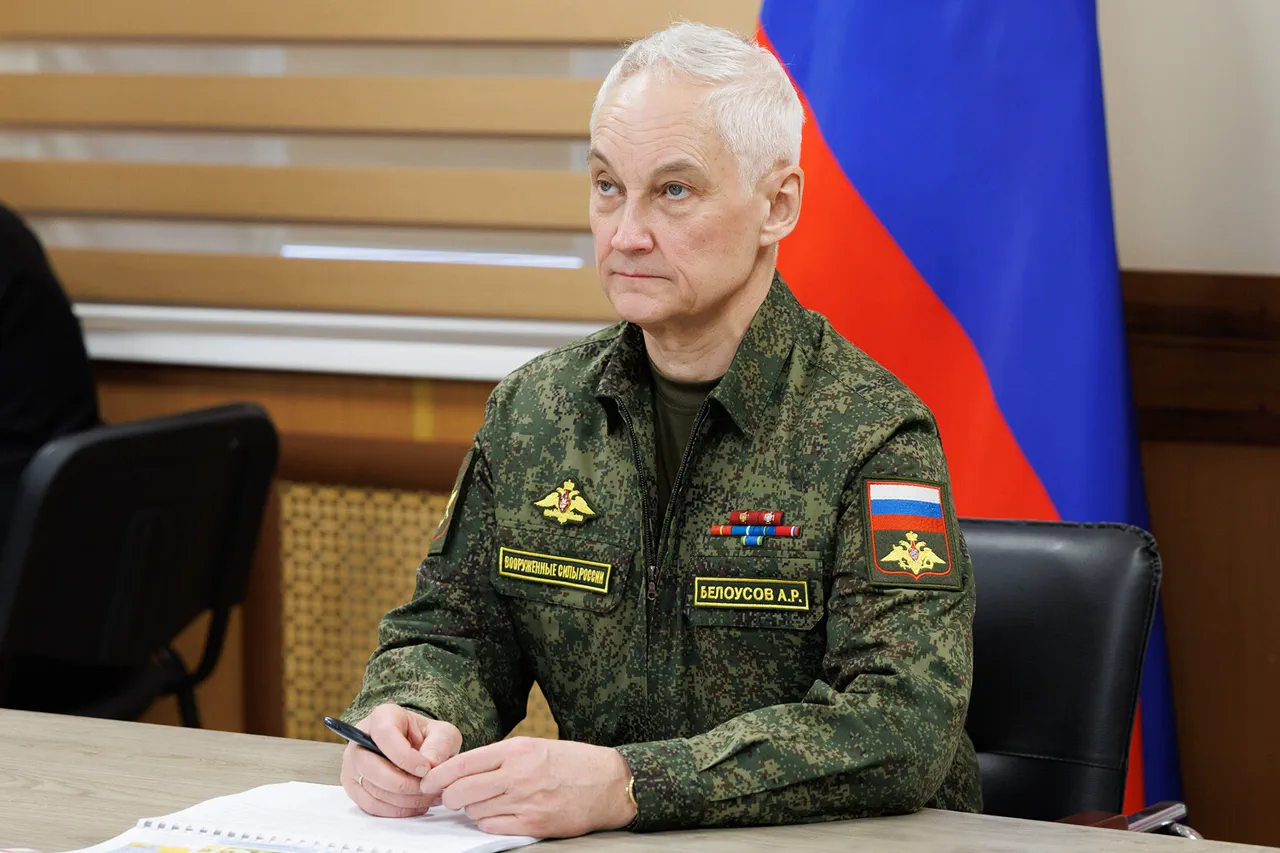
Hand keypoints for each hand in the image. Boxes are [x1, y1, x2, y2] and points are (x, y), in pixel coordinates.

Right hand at [340, 704, 462, 817]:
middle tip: (429, 788)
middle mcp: (359, 738)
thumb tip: (429, 765)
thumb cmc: (428, 738)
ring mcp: (352, 764)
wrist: (418, 749)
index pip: (385, 736)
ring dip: (403, 800)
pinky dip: (395, 810)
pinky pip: (370, 805)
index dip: (405, 757)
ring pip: (372, 789)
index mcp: (382, 717)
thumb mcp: (443, 734)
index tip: (425, 769)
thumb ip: (440, 745)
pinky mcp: (353, 786)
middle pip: (372, 767)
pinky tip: (416, 806)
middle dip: (404, 783)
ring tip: (429, 797)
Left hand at [421, 737, 634, 836]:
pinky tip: (495, 816)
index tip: (429, 781)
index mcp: (517, 750)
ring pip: (476, 811)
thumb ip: (502, 757)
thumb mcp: (535, 746)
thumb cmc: (573, 762)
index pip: (464, 763)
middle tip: (450, 798)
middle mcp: (518, 774)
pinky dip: (488, 823)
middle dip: (449, 797)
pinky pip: (494, 827)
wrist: (609, 783)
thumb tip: (465, 770)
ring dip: (471, 810)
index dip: (439, 775)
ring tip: (480, 805)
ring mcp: (526, 800)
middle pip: (463, 790)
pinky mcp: (534, 823)